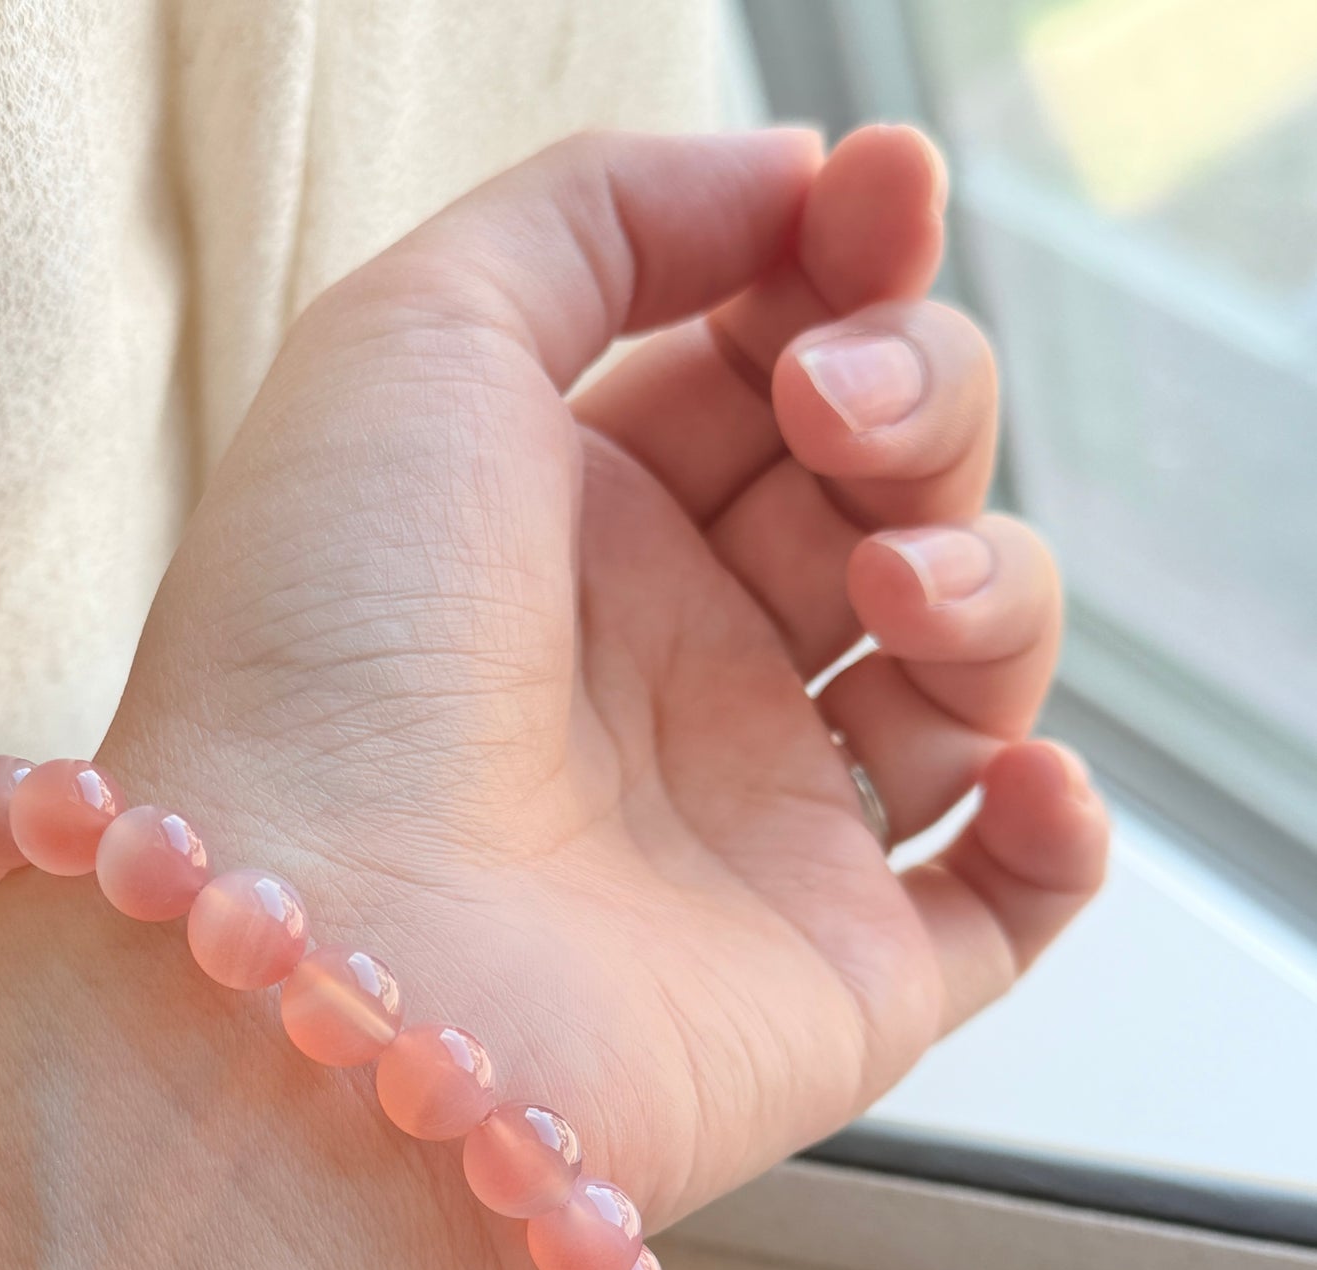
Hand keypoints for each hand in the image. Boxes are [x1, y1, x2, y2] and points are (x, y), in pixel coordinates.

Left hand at [104, 125, 1105, 1264]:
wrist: (318, 951)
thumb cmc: (322, 650)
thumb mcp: (414, 339)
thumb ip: (597, 218)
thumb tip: (790, 187)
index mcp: (569, 530)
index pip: (765, 369)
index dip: (841, 270)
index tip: (877, 199)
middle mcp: (664, 672)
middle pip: (883, 493)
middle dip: (915, 398)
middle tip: (834, 410)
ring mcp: (751, 824)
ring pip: (967, 668)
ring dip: (987, 583)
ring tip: (883, 586)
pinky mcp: (833, 978)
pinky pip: (1004, 901)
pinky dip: (1055, 826)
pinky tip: (1008, 771)